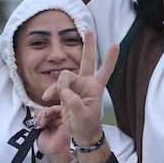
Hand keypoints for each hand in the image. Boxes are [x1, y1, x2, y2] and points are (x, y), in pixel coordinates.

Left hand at [33, 105, 73, 162]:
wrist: (53, 152)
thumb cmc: (48, 146)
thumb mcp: (38, 130)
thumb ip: (38, 121)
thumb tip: (35, 113)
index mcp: (49, 122)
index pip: (43, 111)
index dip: (37, 113)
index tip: (34, 119)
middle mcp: (55, 120)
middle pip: (47, 109)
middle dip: (39, 114)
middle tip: (36, 122)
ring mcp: (60, 119)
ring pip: (52, 108)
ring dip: (43, 113)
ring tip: (41, 122)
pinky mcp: (65, 119)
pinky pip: (59, 109)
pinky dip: (50, 110)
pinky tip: (46, 117)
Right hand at [47, 30, 118, 149]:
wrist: (79, 132)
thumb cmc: (86, 125)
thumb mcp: (83, 116)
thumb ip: (74, 103)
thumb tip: (65, 92)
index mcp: (96, 87)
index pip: (105, 70)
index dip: (110, 58)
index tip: (116, 45)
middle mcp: (86, 83)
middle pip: (87, 60)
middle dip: (87, 45)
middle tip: (88, 30)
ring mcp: (75, 85)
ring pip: (64, 76)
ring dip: (59, 86)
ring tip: (58, 98)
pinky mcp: (65, 91)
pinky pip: (55, 86)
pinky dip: (51, 91)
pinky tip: (47, 98)